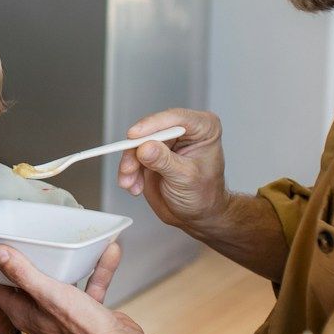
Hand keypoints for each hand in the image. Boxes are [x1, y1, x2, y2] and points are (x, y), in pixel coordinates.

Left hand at [0, 241, 145, 333]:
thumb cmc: (83, 329)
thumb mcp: (47, 295)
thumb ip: (22, 274)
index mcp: (22, 313)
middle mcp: (39, 314)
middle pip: (26, 282)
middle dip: (27, 259)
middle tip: (27, 236)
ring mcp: (62, 313)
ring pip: (60, 281)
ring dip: (66, 262)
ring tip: (69, 240)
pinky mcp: (84, 312)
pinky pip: (88, 285)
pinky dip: (96, 270)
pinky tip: (107, 252)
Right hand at [115, 109, 231, 232]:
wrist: (197, 216)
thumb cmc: (204, 196)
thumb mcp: (186, 178)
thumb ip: (165, 162)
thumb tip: (145, 147)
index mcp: (203, 128)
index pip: (176, 118)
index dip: (153, 125)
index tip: (134, 136)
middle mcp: (183, 131)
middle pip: (152, 130)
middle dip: (136, 150)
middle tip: (129, 168)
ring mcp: (165, 142)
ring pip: (137, 143)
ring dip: (130, 164)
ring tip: (130, 182)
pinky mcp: (151, 154)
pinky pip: (132, 156)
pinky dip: (129, 172)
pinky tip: (134, 186)